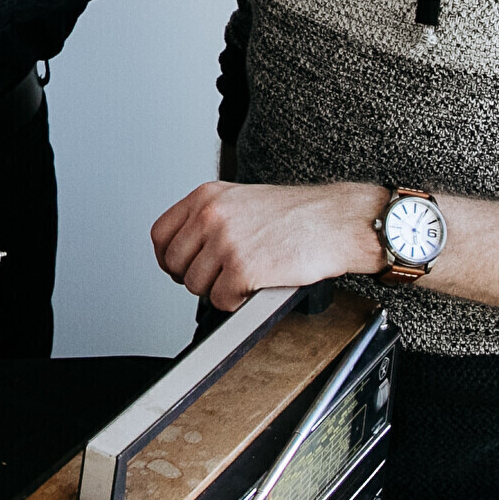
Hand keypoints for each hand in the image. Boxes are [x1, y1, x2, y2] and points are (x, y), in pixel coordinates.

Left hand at [151, 180, 383, 312]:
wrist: (338, 221)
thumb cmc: (300, 214)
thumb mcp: (243, 199)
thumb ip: (211, 218)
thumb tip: (187, 247)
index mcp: (207, 197)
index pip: (160, 234)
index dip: (167, 258)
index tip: (178, 268)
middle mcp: (211, 216)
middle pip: (175, 264)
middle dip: (194, 278)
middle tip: (218, 278)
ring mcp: (225, 242)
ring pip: (196, 286)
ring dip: (218, 290)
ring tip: (244, 279)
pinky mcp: (243, 269)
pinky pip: (221, 301)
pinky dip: (236, 302)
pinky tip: (255, 287)